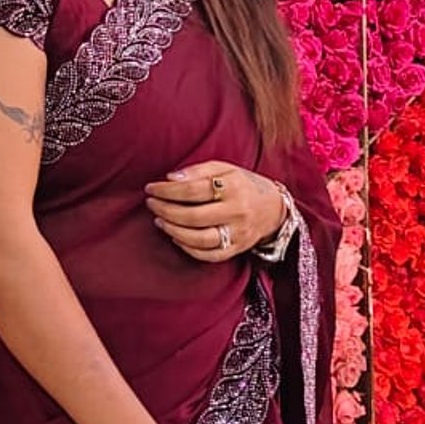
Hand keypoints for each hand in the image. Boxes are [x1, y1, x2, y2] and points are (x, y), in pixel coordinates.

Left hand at [145, 160, 285, 262]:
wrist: (273, 209)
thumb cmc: (243, 184)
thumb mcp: (225, 168)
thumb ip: (198, 171)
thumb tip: (170, 179)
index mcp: (233, 186)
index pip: (193, 190)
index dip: (167, 190)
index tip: (151, 188)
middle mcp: (237, 211)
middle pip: (193, 216)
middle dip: (165, 210)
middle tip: (151, 204)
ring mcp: (238, 233)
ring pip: (199, 239)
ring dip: (173, 230)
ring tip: (159, 221)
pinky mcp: (237, 249)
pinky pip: (209, 255)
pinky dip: (188, 248)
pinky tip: (176, 237)